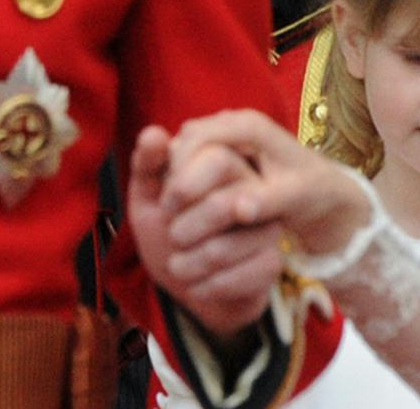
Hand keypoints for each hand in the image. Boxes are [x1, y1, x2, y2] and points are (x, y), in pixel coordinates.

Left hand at [129, 125, 288, 339]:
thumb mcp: (147, 197)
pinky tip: (196, 285)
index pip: (217, 158)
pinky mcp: (271, 262)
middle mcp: (253, 190)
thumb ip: (148, 165)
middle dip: (184, 229)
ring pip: (226, 248)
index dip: (184, 185)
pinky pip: (240, 277)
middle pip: (224, 205)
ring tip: (177, 265)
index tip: (165, 206)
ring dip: (190, 264)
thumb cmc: (167, 232)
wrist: (187, 282)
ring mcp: (267, 226)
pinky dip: (207, 286)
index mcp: (226, 163)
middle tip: (172, 238)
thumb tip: (153, 133)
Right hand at [160, 109, 369, 261]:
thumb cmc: (310, 191)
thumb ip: (267, 201)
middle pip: (188, 138)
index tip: (173, 203)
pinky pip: (192, 154)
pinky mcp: (222, 145)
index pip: (201, 138)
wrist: (322, 187)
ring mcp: (227, 131)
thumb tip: (242, 209)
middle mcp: (235, 121)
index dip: (183, 169)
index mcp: (251, 126)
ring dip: (176, 175)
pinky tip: (182, 204)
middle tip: (167, 208)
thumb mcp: (294, 198)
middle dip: (174, 172)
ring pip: (186, 145)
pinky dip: (183, 176)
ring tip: (172, 208)